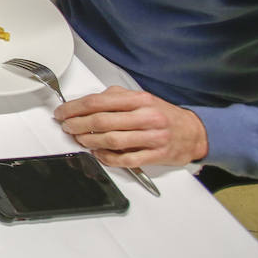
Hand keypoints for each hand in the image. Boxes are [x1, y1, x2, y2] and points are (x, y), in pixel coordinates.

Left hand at [57, 86, 208, 168]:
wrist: (195, 132)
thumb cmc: (164, 115)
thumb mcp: (142, 98)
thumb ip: (116, 98)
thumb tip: (87, 102)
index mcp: (140, 100)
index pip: (98, 101)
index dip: (75, 108)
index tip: (62, 113)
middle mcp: (147, 116)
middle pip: (101, 121)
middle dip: (77, 125)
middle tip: (66, 127)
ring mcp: (152, 137)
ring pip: (111, 140)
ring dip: (89, 141)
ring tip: (80, 139)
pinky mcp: (156, 155)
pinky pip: (125, 159)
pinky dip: (107, 157)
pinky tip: (98, 154)